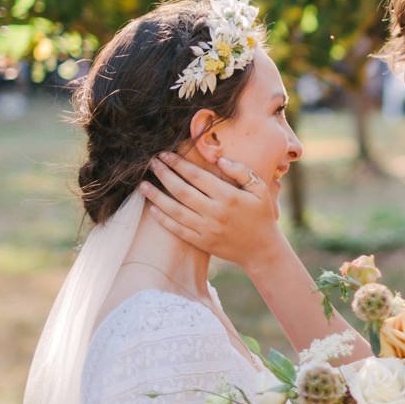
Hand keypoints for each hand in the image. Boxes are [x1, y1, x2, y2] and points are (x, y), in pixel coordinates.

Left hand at [138, 151, 281, 265]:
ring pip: (175, 211)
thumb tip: (219, 159)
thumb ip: (241, 171)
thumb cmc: (261, 214)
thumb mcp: (260, 188)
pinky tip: (152, 208)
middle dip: (164, 175)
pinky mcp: (201, 242)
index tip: (165, 154)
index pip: (197, 176)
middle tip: (151, 163)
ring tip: (143, 185)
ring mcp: (206, 229)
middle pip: (181, 191)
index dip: (179, 164)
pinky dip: (163, 219)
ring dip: (156, 196)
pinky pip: (177, 229)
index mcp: (229, 196)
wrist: (261, 248)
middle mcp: (215, 212)